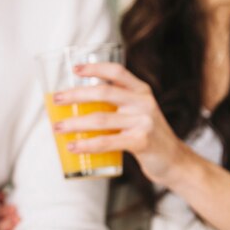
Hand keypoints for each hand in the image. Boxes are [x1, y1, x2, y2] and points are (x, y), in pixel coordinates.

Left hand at [53, 63, 189, 185]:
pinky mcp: (141, 142)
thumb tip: (78, 110)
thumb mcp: (137, 115)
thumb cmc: (146, 138)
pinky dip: (86, 145)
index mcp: (141, 92)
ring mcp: (143, 121)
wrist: (173, 161)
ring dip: (74, 123)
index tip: (74, 69)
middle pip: (103, 93)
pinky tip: (72, 146)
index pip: (117, 72)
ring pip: (101, 119)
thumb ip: (117, 108)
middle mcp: (143, 102)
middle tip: (56, 100)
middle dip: (75, 95)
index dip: (95, 68)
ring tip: (57, 127)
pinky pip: (107, 142)